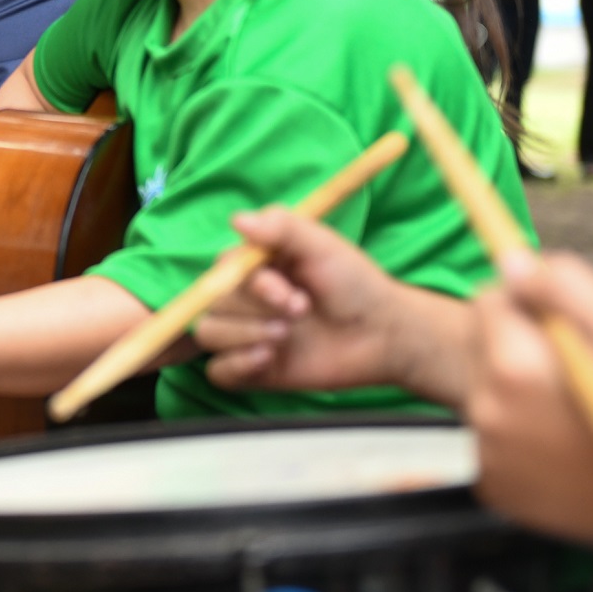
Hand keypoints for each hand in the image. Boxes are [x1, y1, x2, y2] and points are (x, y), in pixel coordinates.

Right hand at [194, 207, 452, 399]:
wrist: (382, 334)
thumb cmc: (354, 283)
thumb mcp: (321, 246)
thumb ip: (281, 227)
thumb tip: (236, 220)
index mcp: (255, 267)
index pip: (221, 271)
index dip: (249, 284)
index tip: (288, 292)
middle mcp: (246, 299)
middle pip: (213, 303)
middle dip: (255, 310)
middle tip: (300, 311)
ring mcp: (248, 334)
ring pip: (209, 335)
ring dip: (244, 335)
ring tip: (286, 336)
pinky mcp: (254, 369)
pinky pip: (218, 371)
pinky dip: (236, 365)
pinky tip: (267, 359)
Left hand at [467, 252, 592, 550]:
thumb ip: (561, 285)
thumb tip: (512, 261)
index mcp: (512, 366)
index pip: (486, 300)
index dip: (526, 303)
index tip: (562, 324)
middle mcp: (487, 412)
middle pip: (483, 348)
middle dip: (519, 346)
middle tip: (577, 371)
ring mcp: (488, 455)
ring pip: (489, 394)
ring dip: (519, 392)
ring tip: (576, 411)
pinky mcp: (496, 487)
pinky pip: (495, 441)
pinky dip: (521, 438)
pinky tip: (566, 447)